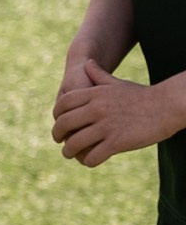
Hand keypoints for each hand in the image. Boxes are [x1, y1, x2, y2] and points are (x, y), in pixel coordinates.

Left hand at [53, 57, 181, 165]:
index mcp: (95, 94)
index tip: (59, 123)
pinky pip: (92, 156)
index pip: (63, 104)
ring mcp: (106, 126)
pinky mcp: (117, 142)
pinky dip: (87, 161)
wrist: (167, 106)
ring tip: (70, 154)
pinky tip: (90, 160)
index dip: (57, 116)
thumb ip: (99, 75)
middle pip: (64, 124)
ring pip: (74, 143)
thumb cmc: (142, 95)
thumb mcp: (117, 82)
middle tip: (60, 141)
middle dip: (57, 135)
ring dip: (68, 152)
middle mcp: (97, 109)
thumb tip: (87, 63)